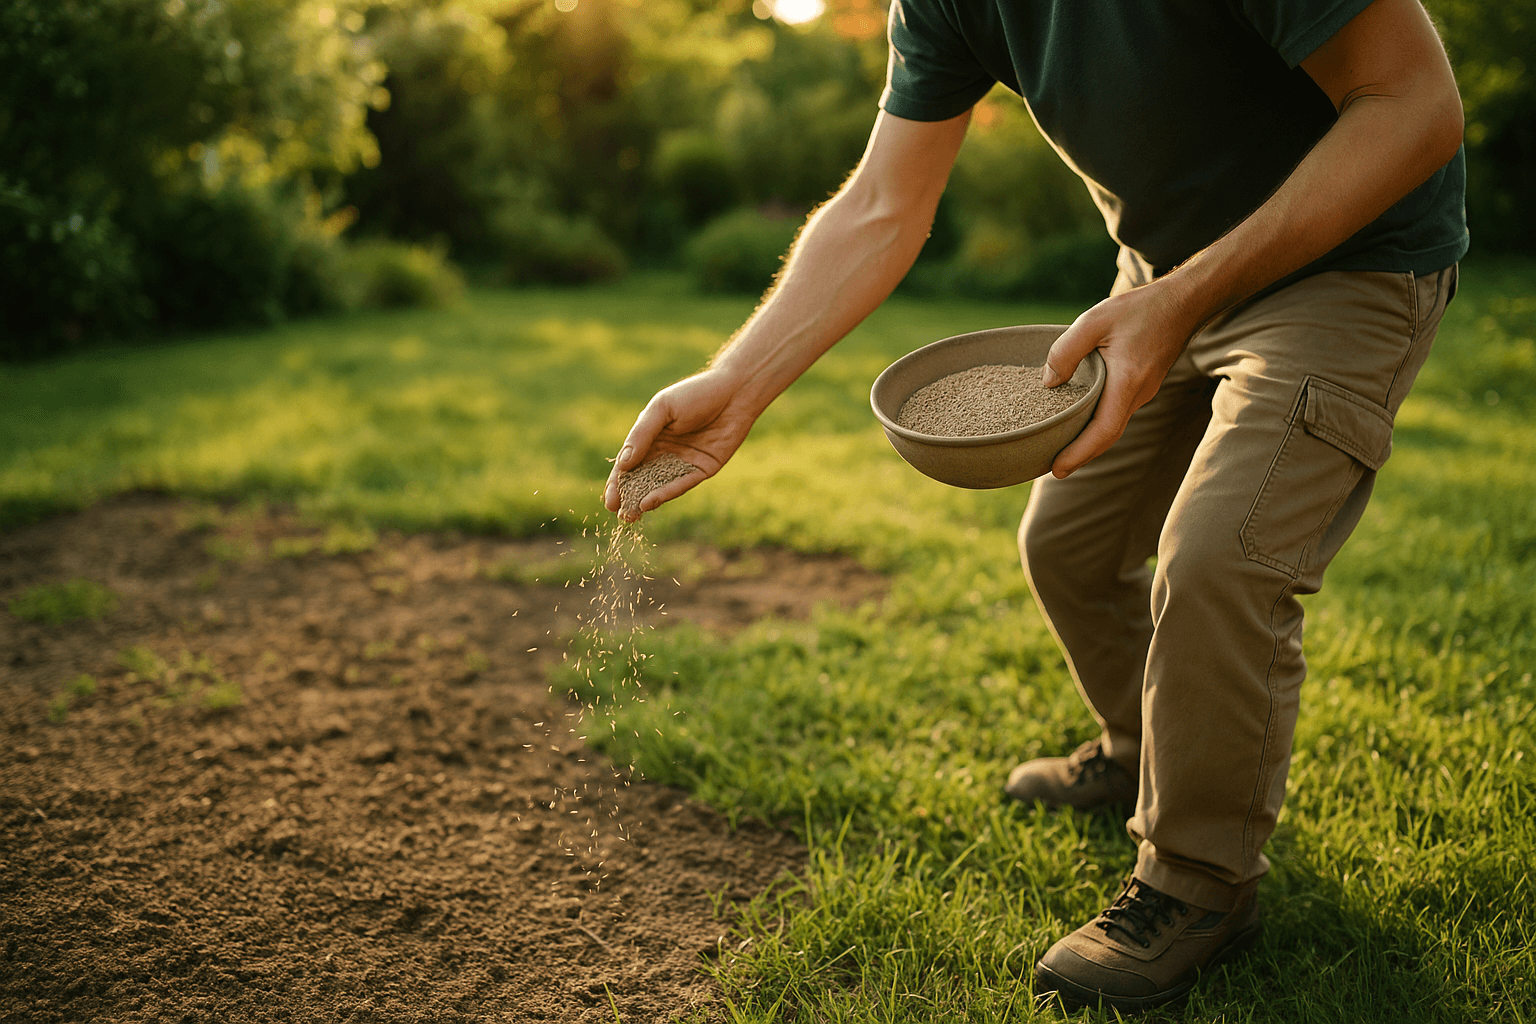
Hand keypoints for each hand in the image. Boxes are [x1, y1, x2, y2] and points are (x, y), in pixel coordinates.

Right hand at [602, 368, 759, 520]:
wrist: (734, 392)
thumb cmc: (695, 394)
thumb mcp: (662, 409)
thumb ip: (642, 435)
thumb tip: (623, 464)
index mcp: (651, 436)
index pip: (629, 463)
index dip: (618, 482)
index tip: (608, 500)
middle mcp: (665, 452)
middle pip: (642, 479)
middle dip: (629, 497)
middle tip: (617, 513)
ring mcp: (684, 462)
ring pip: (660, 486)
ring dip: (644, 501)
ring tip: (629, 515)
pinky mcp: (702, 469)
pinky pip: (681, 484)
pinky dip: (665, 493)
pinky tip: (650, 502)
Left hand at [1041, 278, 1200, 477]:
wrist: (1181, 303)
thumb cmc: (1139, 309)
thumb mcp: (1094, 321)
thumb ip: (1066, 350)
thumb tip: (1048, 382)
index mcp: (1127, 382)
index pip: (1103, 431)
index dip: (1079, 454)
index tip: (1056, 470)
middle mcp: (1138, 394)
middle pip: (1107, 436)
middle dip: (1080, 455)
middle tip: (1050, 468)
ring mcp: (1143, 393)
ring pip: (1112, 425)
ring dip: (1089, 440)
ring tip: (1058, 448)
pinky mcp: (1141, 387)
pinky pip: (1117, 412)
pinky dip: (1098, 423)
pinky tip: (1079, 420)